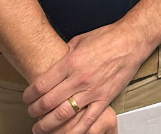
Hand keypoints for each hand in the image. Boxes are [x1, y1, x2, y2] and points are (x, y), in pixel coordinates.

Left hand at [22, 22, 150, 132]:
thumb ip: (64, 55)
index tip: (27, 98)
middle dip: (34, 111)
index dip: (29, 95)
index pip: (41, 85)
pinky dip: (73, 131)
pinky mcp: (105, 98)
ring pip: (63, 115)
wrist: (133, 40)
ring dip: (47, 125)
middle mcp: (79, 78)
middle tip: (31, 112)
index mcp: (71, 62)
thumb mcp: (80, 40)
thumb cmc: (108, 37)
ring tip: (40, 128)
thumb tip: (53, 64)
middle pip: (48, 102)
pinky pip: (87, 121)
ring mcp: (93, 90)